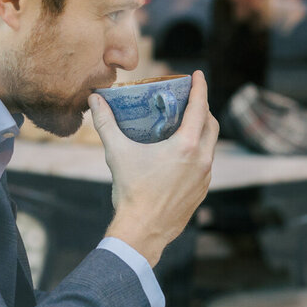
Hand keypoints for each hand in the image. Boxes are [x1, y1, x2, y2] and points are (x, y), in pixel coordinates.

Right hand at [93, 70, 219, 266]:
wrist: (143, 231)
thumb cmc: (132, 191)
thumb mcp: (117, 153)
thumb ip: (106, 123)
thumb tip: (94, 99)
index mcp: (187, 146)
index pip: (200, 108)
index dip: (200, 88)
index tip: (198, 75)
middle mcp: (203, 159)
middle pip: (212, 125)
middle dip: (203, 109)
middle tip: (190, 100)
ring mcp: (205, 177)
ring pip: (211, 146)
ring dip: (202, 131)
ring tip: (186, 125)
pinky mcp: (202, 191)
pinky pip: (206, 164)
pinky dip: (199, 151)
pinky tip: (183, 154)